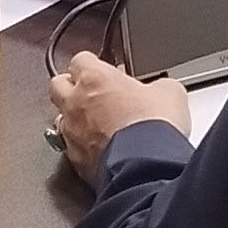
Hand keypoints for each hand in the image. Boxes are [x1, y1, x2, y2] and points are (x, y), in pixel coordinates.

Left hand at [49, 53, 191, 172]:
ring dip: (74, 118)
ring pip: (60, 118)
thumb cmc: (152, 128)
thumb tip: (160, 91)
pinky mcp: (75, 160)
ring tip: (94, 124)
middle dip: (71, 87)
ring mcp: (72, 133)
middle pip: (58, 85)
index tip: (103, 70)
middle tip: (91, 93)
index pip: (80, 59)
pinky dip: (82, 146)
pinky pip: (70, 147)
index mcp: (94, 78)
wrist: (147, 168)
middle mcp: (76, 103)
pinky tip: (98, 149)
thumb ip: (156, 86)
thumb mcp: (169, 93)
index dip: (92, 64)